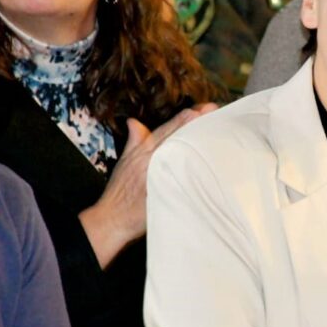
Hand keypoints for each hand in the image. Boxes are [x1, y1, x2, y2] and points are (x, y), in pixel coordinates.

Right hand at [80, 103, 216, 267]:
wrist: (112, 218)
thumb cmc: (119, 191)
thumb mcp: (124, 161)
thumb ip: (134, 140)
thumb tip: (134, 121)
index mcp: (143, 150)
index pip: (168, 129)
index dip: (185, 117)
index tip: (201, 108)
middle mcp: (152, 160)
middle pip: (177, 137)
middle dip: (195, 122)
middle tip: (213, 110)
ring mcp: (160, 176)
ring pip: (181, 153)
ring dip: (197, 140)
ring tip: (214, 127)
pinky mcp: (166, 192)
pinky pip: (182, 178)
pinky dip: (194, 168)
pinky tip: (208, 162)